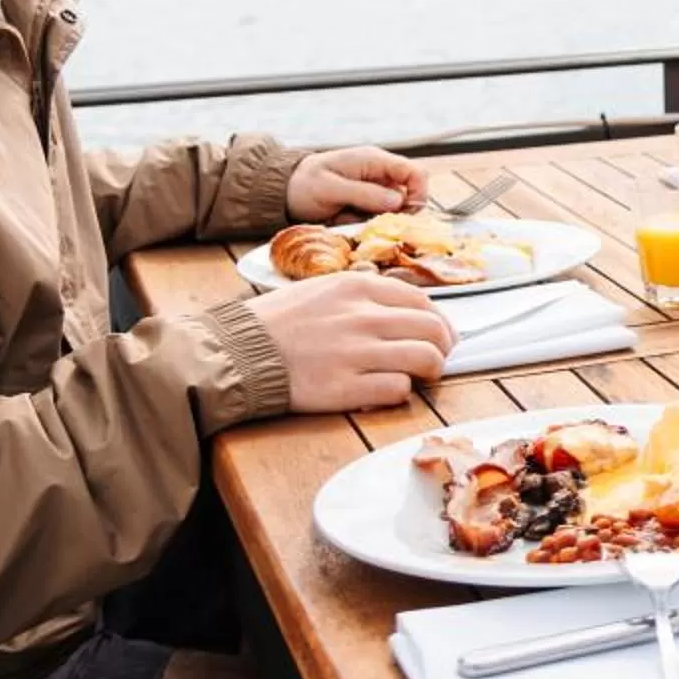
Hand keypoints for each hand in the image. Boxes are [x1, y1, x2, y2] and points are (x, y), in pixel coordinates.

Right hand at [241, 271, 455, 412]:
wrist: (235, 352)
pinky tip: (389, 390)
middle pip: (432, 329)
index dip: (439, 320)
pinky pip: (398, 389)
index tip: (440, 333)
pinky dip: (401, 392)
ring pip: (425, 359)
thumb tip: (401, 310)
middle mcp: (362, 316)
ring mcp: (356, 352)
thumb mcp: (319, 289)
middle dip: (443, 346)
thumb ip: (360, 295)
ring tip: (422, 377)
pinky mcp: (345, 388)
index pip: (421, 300)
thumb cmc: (274, 323)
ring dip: (431, 370)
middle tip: (438, 358)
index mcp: (357, 287)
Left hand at [286, 145, 432, 222]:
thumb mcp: (331, 189)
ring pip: (396, 209)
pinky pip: (379, 217)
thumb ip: (364, 194)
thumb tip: (398, 201)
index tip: (408, 215)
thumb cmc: (303, 185)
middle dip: (401, 213)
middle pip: (410, 193)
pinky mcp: (365, 204)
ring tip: (358, 225)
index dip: (419, 194)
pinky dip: (371, 226)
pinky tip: (352, 226)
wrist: (281, 192)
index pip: (414, 173)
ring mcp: (373, 189)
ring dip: (383, 222)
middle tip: (382, 227)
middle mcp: (378, 174)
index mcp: (374, 161)